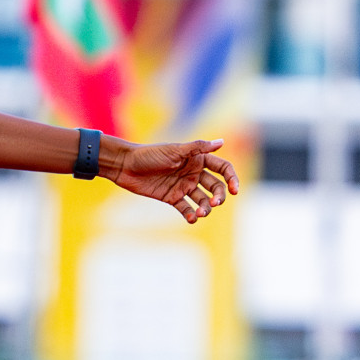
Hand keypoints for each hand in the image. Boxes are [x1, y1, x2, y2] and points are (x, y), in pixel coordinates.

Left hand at [109, 139, 239, 223]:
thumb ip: (198, 148)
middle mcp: (193, 173)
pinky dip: (191, 215)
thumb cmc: (149, 154)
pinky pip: (186, 208)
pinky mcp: (172, 197)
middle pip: (216, 187)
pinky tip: (191, 218)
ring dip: (206, 208)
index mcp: (197, 159)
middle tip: (214, 203)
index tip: (234, 189)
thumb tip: (222, 141)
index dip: (231, 178)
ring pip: (203, 200)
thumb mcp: (174, 150)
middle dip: (219, 197)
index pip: (222, 169)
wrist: (125, 166)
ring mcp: (183, 186)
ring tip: (201, 213)